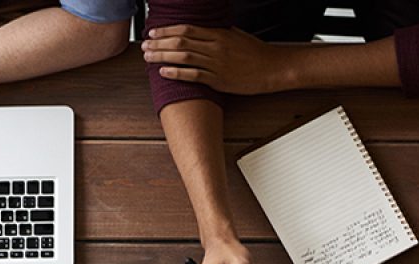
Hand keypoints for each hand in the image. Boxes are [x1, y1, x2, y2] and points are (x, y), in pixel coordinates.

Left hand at [143, 25, 289, 94]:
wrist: (273, 69)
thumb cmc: (257, 53)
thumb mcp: (236, 36)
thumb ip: (218, 33)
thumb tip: (205, 30)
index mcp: (218, 34)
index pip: (186, 29)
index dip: (167, 30)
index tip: (153, 32)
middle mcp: (215, 47)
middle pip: (180, 42)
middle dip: (159, 43)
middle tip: (145, 45)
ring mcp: (216, 64)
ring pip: (184, 57)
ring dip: (163, 56)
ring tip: (149, 57)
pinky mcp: (219, 80)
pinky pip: (194, 75)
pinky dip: (177, 73)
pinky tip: (164, 72)